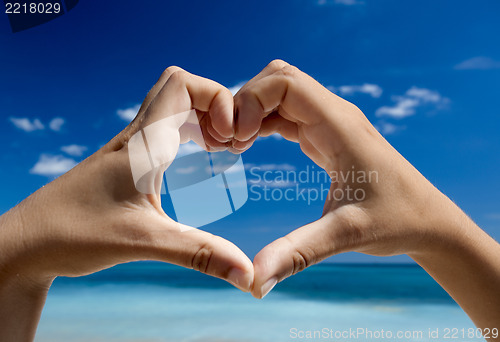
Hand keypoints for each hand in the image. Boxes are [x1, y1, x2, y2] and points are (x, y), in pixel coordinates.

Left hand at [1, 66, 253, 296]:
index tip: (230, 138)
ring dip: (202, 118)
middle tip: (229, 143)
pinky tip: (197, 160)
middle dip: (215, 105)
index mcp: (142, 144)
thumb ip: (200, 254)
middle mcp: (136, 137)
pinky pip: (163, 130)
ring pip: (171, 107)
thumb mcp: (144, 242)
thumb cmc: (73, 234)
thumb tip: (248, 275)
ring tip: (220, 149)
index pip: (182, 85)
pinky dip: (189, 134)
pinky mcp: (126, 162)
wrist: (25, 241)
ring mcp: (130, 148)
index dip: (218, 98)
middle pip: (180, 87)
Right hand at [233, 60, 499, 329]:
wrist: (429, 220)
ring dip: (252, 111)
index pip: (285, 82)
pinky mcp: (326, 136)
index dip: (252, 101)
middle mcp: (334, 115)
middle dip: (246, 101)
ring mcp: (330, 123)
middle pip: (278, 78)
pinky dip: (262, 123)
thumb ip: (298, 253)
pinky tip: (248, 146)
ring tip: (233, 145)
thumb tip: (254, 280)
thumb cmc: (397, 221)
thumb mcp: (346, 235)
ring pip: (281, 93)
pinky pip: (286, 114)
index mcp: (339, 125)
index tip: (237, 140)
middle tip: (229, 140)